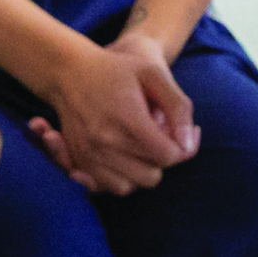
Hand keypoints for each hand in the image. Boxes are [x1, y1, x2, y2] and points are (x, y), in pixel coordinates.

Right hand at [24, 31, 197, 194]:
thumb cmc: (117, 70)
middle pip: (152, 176)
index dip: (180, 146)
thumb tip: (188, 144)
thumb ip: (178, 107)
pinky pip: (109, 187)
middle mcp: (106, 143)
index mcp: (128, 120)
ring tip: (138, 145)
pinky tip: (124, 155)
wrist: (69, 72)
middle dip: (160, 159)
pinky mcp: (78, 162)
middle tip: (156, 135)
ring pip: (131, 186)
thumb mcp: (154, 74)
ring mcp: (89, 155)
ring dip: (140, 170)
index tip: (177, 130)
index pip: (168, 156)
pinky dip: (121, 177)